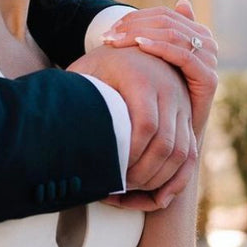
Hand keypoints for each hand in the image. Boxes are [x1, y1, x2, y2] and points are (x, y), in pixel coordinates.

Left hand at [68, 43, 194, 207]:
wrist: (129, 49)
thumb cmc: (97, 67)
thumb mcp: (84, 75)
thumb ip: (74, 97)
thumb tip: (55, 131)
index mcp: (141, 77)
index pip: (145, 125)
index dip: (129, 156)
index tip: (110, 174)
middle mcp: (169, 90)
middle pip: (166, 144)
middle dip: (142, 175)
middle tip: (116, 190)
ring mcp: (183, 105)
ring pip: (182, 153)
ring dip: (157, 180)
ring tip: (129, 193)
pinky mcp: (188, 118)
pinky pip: (190, 154)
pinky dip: (175, 179)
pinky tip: (154, 198)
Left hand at [101, 0, 219, 136]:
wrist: (170, 139)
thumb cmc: (154, 101)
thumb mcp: (148, 66)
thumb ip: (149, 38)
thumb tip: (168, 5)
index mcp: (193, 35)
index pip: (163, 15)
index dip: (135, 18)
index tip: (109, 29)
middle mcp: (206, 44)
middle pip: (168, 22)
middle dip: (134, 26)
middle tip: (108, 36)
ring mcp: (209, 61)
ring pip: (174, 35)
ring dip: (141, 34)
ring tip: (115, 41)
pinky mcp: (209, 79)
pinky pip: (184, 56)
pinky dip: (161, 47)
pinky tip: (139, 46)